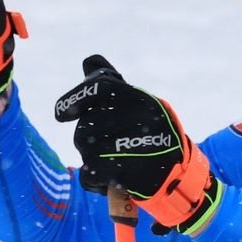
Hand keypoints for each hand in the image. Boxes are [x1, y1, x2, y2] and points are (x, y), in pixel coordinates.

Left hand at [54, 55, 221, 234]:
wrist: (180, 171)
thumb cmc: (151, 132)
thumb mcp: (138, 103)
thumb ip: (111, 83)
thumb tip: (90, 62)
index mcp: (140, 99)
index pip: (101, 88)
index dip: (76, 99)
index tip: (61, 115)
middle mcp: (141, 119)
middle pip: (86, 127)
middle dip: (85, 139)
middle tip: (103, 145)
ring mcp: (138, 147)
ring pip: (87, 152)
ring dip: (90, 159)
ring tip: (109, 161)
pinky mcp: (133, 174)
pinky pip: (92, 174)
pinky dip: (93, 179)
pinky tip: (105, 178)